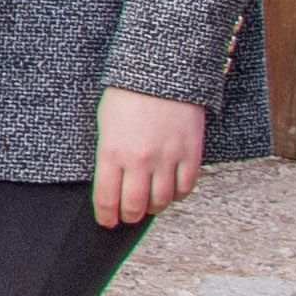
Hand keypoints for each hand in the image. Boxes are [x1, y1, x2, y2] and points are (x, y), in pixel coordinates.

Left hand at [92, 89, 208, 228]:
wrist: (163, 72)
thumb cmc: (127, 94)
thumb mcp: (105, 124)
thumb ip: (108, 155)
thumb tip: (111, 183)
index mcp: (112, 152)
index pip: (107, 198)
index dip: (106, 216)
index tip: (107, 222)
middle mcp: (140, 161)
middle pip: (135, 205)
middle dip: (129, 215)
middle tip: (128, 216)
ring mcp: (168, 159)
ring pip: (162, 200)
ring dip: (154, 207)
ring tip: (149, 204)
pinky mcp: (191, 154)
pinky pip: (186, 187)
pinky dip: (178, 195)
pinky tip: (171, 192)